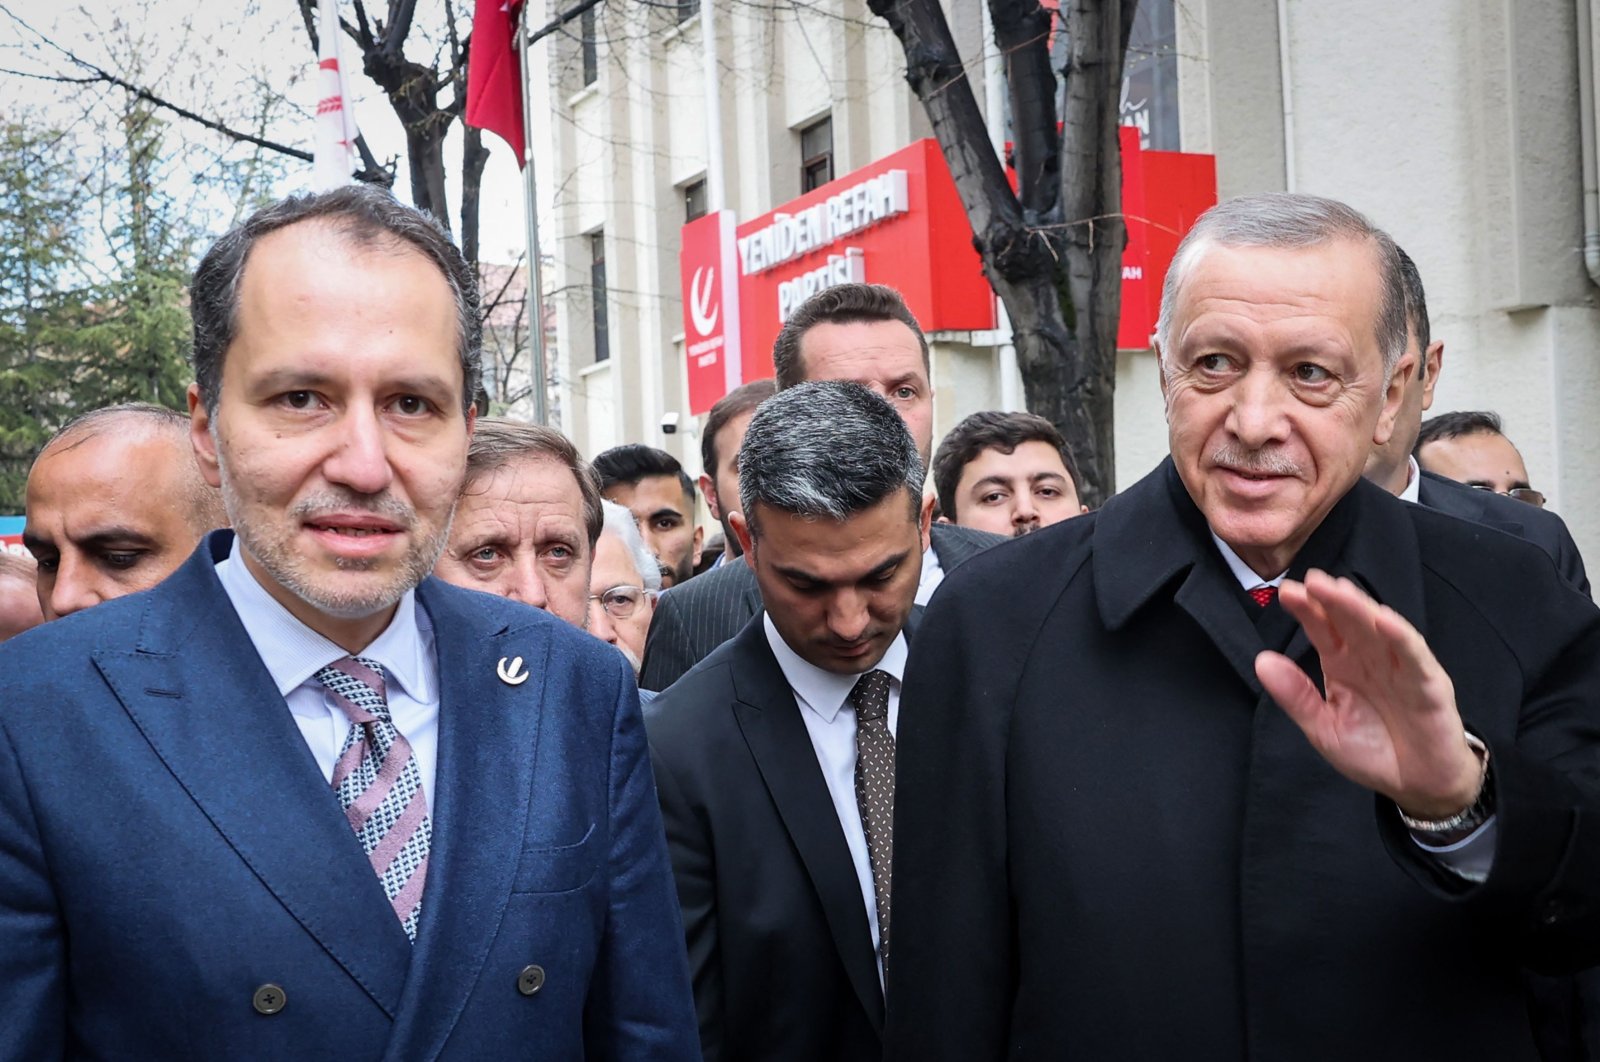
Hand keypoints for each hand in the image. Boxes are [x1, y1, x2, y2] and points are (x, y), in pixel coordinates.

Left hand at [1255, 569, 1481, 819]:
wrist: (1416, 784)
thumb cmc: (1372, 751)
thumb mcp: (1323, 727)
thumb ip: (1295, 695)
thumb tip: (1260, 660)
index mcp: (1343, 664)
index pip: (1323, 629)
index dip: (1307, 610)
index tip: (1286, 592)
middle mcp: (1371, 659)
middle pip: (1349, 621)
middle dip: (1331, 599)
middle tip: (1310, 580)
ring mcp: (1401, 667)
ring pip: (1379, 630)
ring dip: (1360, 608)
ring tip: (1339, 590)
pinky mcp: (1430, 684)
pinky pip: (1414, 656)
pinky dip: (1401, 636)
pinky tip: (1383, 619)